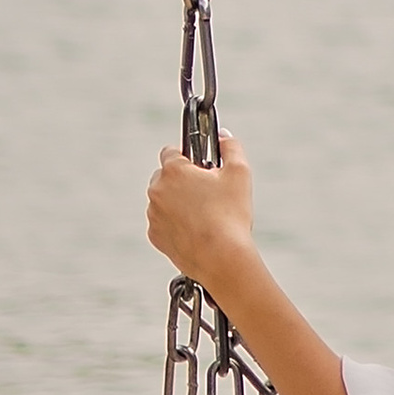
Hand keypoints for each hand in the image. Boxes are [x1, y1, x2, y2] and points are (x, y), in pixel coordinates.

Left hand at [146, 132, 257, 295]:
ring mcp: (153, 215)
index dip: (188, 156)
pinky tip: (196, 230)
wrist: (221, 258)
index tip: (200, 165)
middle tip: (206, 191)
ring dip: (177, 202)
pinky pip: (162, 223)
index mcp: (173, 170)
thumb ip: (231, 147)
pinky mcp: (155, 236)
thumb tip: (223, 136)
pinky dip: (175, 224)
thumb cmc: (231, 214)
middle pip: (165, 176)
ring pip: (163, 200)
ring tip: (204, 214)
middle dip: (181, 180)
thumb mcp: (239, 173)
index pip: (171, 151)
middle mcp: (157, 190)